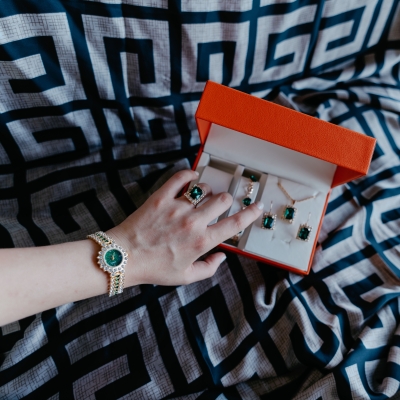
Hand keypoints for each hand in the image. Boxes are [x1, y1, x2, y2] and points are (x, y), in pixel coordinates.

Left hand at [108, 169, 263, 285]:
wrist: (124, 257)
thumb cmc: (154, 269)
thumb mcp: (185, 277)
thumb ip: (209, 268)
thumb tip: (223, 256)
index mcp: (202, 242)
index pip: (234, 224)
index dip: (250, 214)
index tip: (257, 207)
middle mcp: (193, 223)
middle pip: (222, 200)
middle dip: (226, 200)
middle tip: (220, 203)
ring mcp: (177, 208)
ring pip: (203, 189)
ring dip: (206, 191)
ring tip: (200, 198)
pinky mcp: (161, 198)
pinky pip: (179, 178)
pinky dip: (188, 175)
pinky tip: (191, 178)